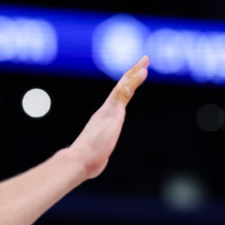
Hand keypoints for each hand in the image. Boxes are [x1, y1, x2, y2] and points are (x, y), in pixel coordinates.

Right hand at [66, 55, 149, 178]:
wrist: (80, 160)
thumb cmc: (87, 161)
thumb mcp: (97, 154)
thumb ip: (98, 154)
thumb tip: (94, 164)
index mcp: (103, 118)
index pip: (118, 98)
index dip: (127, 86)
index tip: (134, 75)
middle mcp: (105, 110)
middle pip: (121, 87)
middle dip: (132, 73)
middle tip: (143, 61)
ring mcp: (108, 110)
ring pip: (123, 86)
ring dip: (134, 73)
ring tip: (144, 62)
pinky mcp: (113, 112)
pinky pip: (124, 92)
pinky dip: (133, 81)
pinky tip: (142, 72)